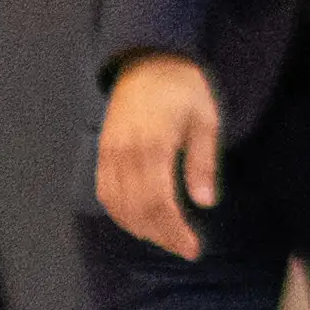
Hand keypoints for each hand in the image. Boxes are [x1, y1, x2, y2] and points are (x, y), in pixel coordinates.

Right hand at [98, 55, 223, 259]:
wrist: (150, 61)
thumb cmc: (185, 90)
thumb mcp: (206, 120)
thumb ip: (203, 162)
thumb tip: (206, 202)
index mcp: (154, 145)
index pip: (159, 202)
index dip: (175, 230)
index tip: (193, 248)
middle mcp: (126, 152)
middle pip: (138, 208)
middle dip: (162, 234)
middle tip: (185, 249)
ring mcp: (110, 152)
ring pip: (117, 204)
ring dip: (140, 227)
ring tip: (166, 239)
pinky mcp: (103, 150)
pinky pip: (104, 190)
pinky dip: (119, 212)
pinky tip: (139, 222)